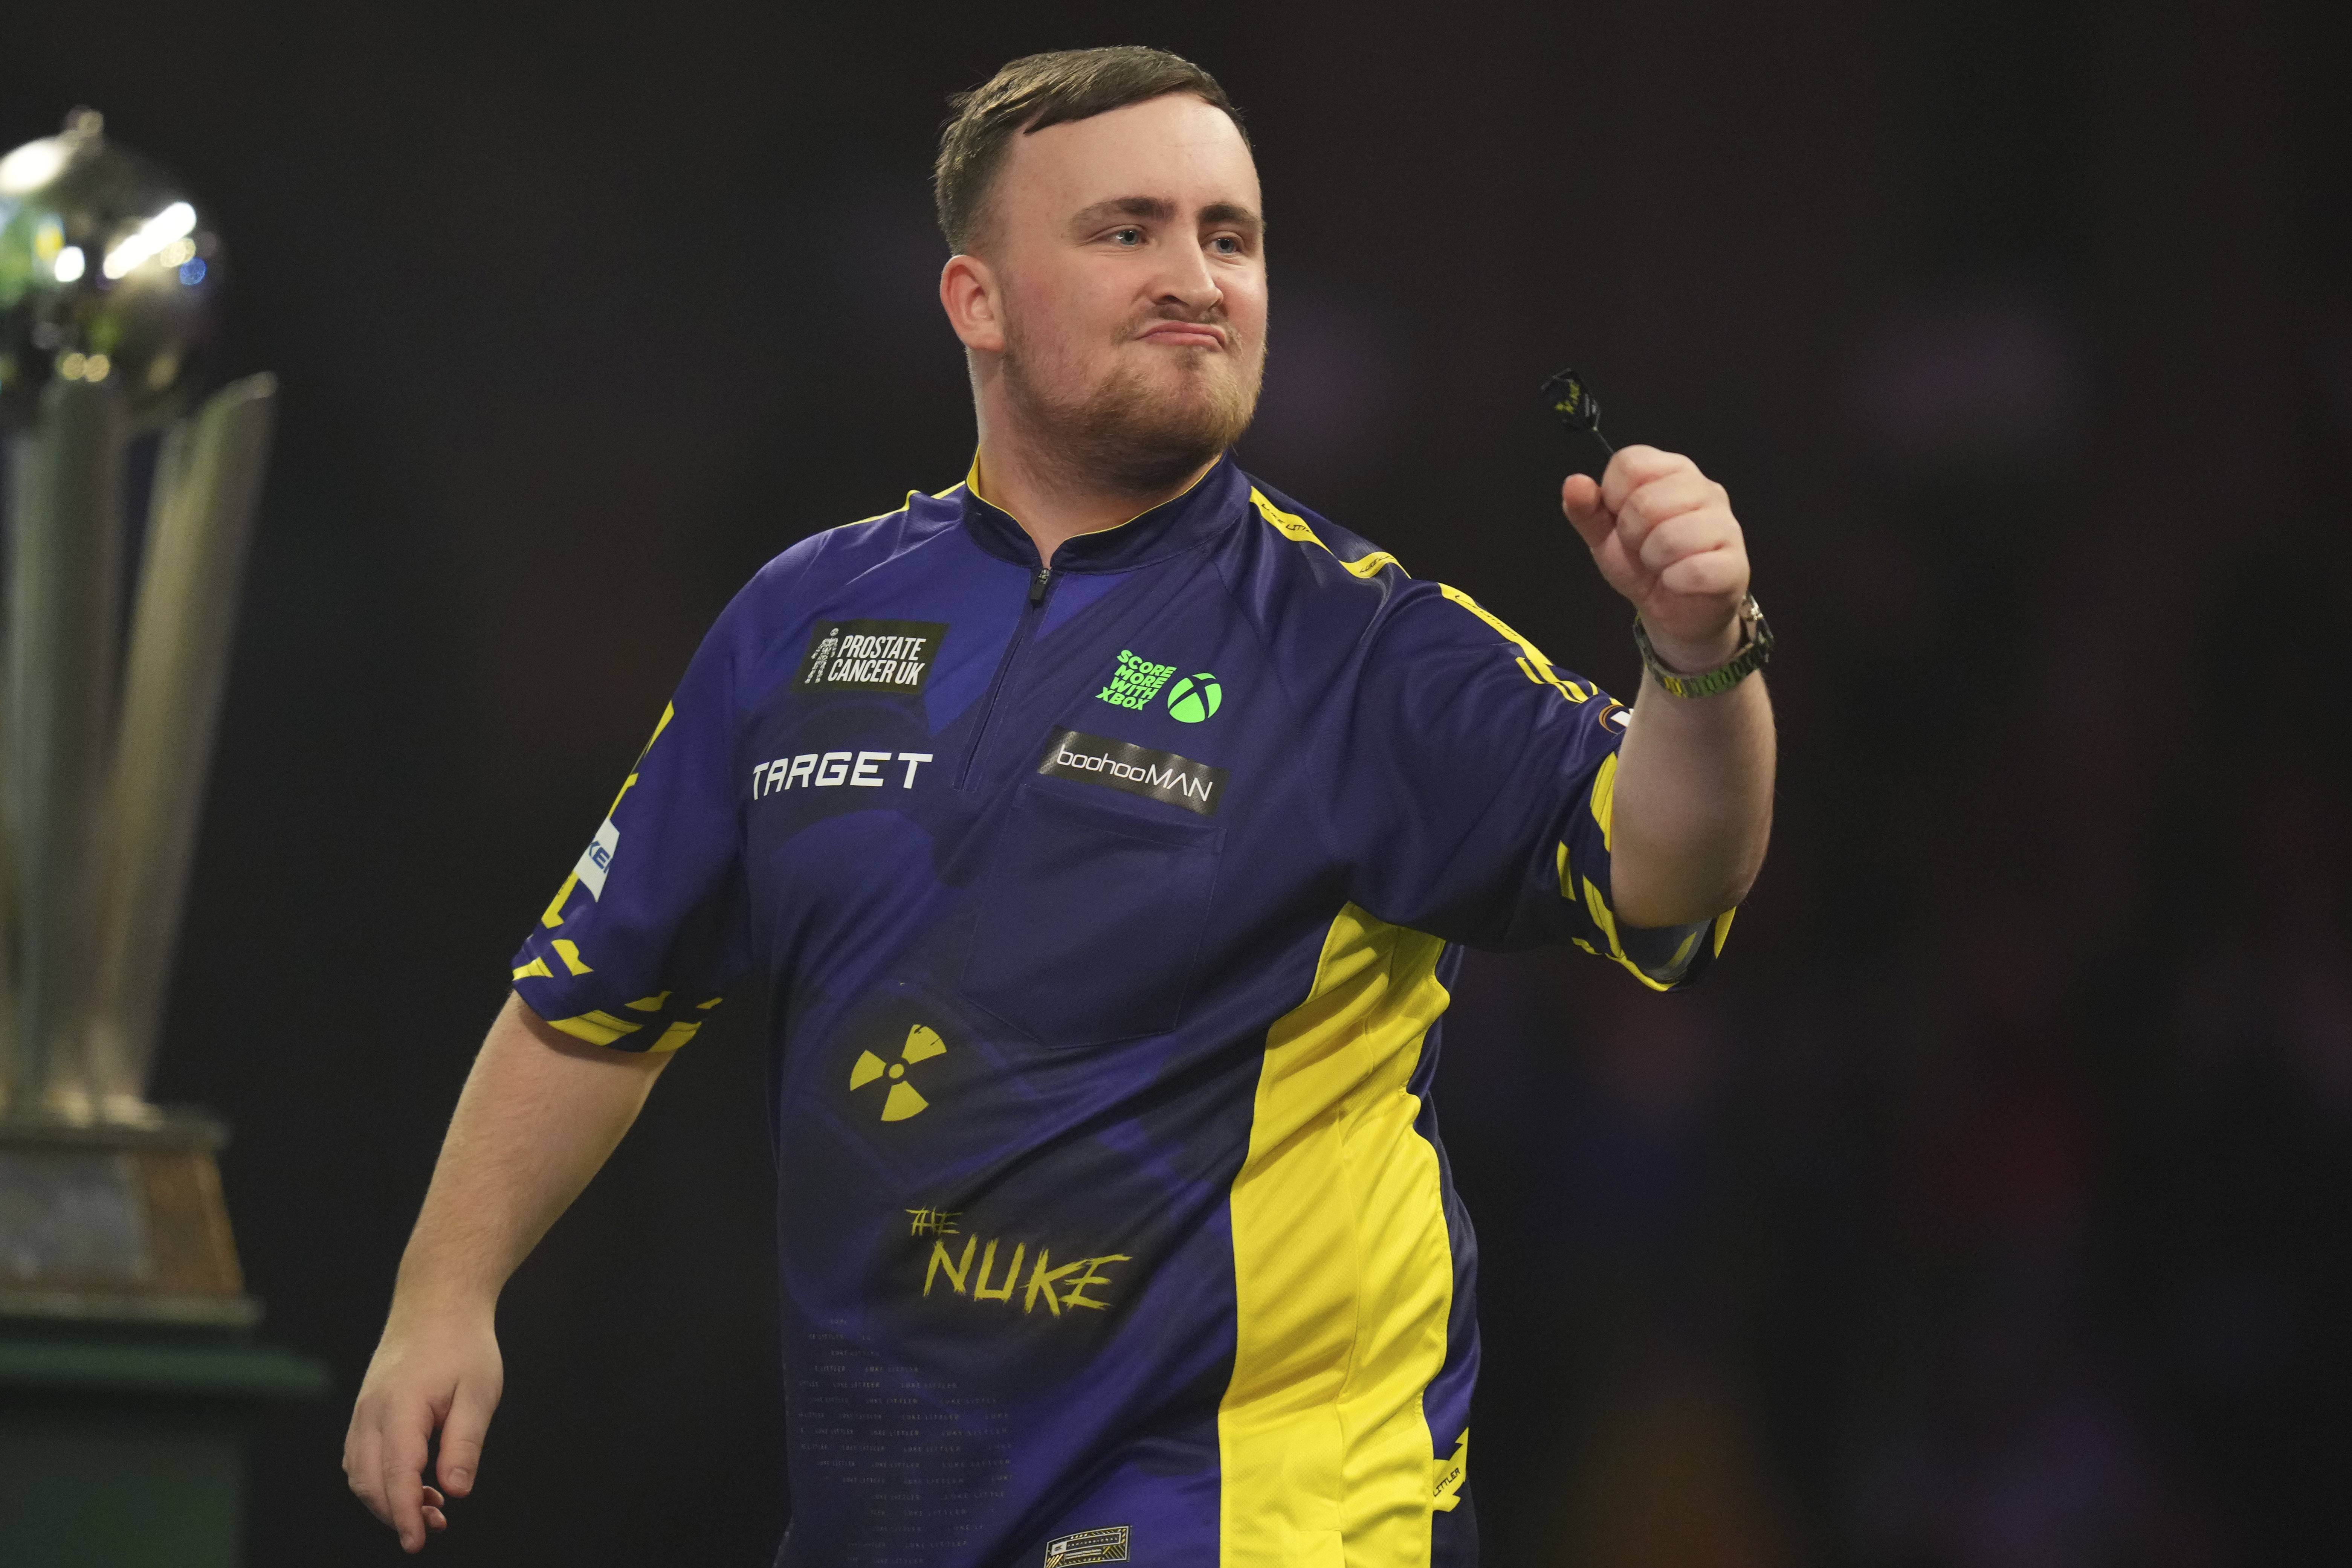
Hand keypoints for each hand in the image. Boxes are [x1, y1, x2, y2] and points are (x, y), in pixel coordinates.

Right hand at [343, 1302, 503, 1552]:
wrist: (437, 1302)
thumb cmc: (463, 1345)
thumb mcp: (478, 1392)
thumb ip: (464, 1444)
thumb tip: (455, 1492)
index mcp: (400, 1408)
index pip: (396, 1476)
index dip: (404, 1515)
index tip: (418, 1543)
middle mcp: (371, 1412)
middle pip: (370, 1482)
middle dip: (396, 1513)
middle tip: (437, 1526)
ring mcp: (362, 1410)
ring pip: (359, 1472)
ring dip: (387, 1498)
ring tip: (431, 1506)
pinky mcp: (365, 1409)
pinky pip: (359, 1456)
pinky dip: (378, 1478)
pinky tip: (412, 1481)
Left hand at [1562, 445, 1749, 672]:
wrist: (1676, 611)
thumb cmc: (1644, 565)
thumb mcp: (1605, 537)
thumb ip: (1586, 510)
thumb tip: (1574, 483)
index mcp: (1672, 471)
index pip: (1631, 462)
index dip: (1614, 497)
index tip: (1622, 520)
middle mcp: (1704, 489)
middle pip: (1647, 500)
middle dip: (1632, 534)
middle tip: (1643, 548)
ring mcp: (1726, 525)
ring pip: (1670, 537)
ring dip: (1653, 560)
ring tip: (1662, 564)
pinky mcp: (1735, 564)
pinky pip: (1693, 570)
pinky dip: (1674, 582)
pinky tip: (1678, 581)